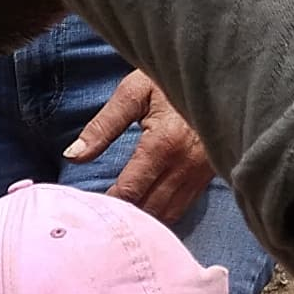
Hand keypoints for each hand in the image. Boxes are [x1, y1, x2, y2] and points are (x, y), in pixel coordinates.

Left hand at [67, 71, 214, 228]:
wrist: (220, 72)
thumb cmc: (169, 78)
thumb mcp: (133, 92)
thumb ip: (102, 126)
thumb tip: (73, 155)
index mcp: (163, 144)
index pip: (128, 192)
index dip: (107, 205)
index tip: (89, 208)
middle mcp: (185, 163)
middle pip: (148, 209)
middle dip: (124, 216)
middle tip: (101, 218)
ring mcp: (201, 172)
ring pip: (167, 215)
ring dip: (143, 221)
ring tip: (120, 218)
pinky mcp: (210, 175)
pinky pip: (183, 208)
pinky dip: (162, 215)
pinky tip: (145, 212)